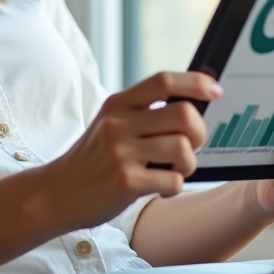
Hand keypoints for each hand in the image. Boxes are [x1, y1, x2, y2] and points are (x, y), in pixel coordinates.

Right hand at [48, 72, 221, 229]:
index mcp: (117, 104)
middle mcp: (118, 123)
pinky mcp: (125, 182)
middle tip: (190, 145)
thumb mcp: (110, 124)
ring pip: (183, 149)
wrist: (58, 192)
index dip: (195, 82)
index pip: (163, 81)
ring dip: (188, 164)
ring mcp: (121, 153)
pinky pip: (173, 180)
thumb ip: (143, 113)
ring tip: (172, 170)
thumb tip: (193, 105)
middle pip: (183, 114)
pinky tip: (158, 187)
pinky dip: (173, 187)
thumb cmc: (95, 158)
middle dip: (198, 132)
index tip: (215, 90)